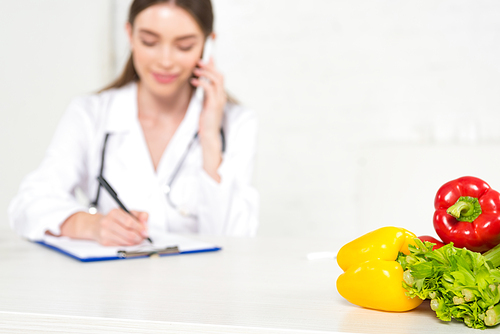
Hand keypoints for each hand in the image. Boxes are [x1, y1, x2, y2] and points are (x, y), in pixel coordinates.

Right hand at [93, 209, 148, 245]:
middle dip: (139, 237)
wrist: (97, 225)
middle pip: (129, 233)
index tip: (145, 231)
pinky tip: (128, 241)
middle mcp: (107, 222)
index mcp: (114, 213)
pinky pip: (121, 246)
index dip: (140, 228)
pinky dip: (128, 245)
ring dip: (135, 242)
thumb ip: (140, 215)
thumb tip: (145, 224)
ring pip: (126, 242)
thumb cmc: (115, 219)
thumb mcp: (128, 213)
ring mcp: (105, 233)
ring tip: (137, 239)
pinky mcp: (104, 242)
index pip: (129, 222)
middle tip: (142, 237)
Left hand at [190, 58, 225, 181]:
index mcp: (220, 95)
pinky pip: (209, 89)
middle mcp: (222, 96)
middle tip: (199, 61)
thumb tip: (199, 83)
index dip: (214, 66)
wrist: (209, 135)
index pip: (219, 76)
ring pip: (216, 80)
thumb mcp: (205, 104)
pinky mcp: (214, 105)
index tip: (207, 57)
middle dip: (210, 66)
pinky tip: (194, 81)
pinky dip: (202, 82)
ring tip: (195, 70)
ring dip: (205, 72)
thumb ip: (205, 94)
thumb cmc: (206, 122)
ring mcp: (219, 100)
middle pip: (219, 75)